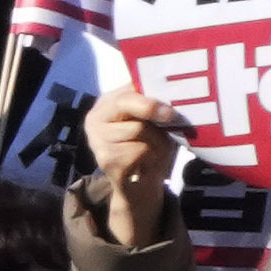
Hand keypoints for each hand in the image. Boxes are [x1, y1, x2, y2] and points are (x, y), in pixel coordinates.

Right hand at [78, 83, 179, 247]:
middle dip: (153, 108)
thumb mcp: (154, 119)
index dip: (151, 89)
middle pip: (128, 103)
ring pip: (138, 128)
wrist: (141, 183)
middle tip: (171, 116)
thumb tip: (175, 87)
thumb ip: (155, 103)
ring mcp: (97, 139)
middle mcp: (95, 118)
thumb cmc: (151, 144)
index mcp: (107, 102)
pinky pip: (139, 149)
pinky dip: (151, 155)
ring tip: (155, 148)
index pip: (128, 87)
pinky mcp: (105, 159)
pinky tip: (146, 161)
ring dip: (157, 139)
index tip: (175, 91)